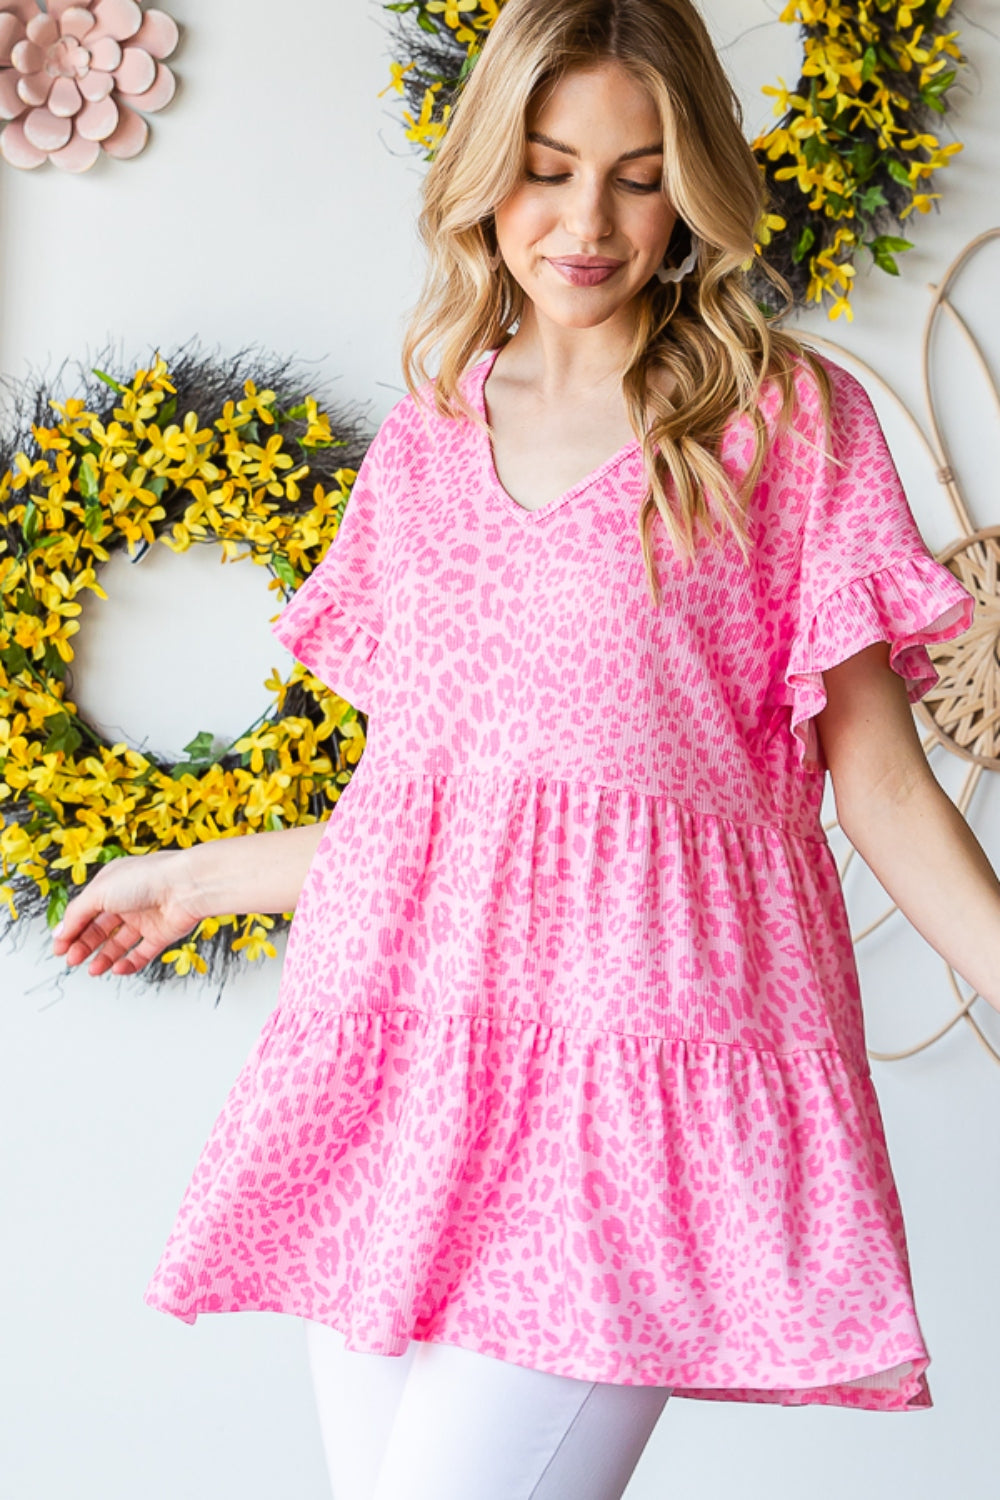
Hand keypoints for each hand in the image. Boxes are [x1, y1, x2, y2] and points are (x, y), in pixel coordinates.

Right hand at [52, 849, 203, 976]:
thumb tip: (61, 932)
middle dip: (84, 946)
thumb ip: (77, 914)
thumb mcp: (99, 892)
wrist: (187, 887)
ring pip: (119, 944)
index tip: (60, 948)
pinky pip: (142, 953)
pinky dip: (129, 963)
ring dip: (104, 957)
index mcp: (112, 884)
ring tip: (93, 969)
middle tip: (73, 960)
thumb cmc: (146, 879)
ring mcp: (145, 918)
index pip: (85, 911)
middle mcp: (128, 901)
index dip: (71, 930)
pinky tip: (117, 968)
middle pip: (100, 929)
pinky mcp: (162, 934)